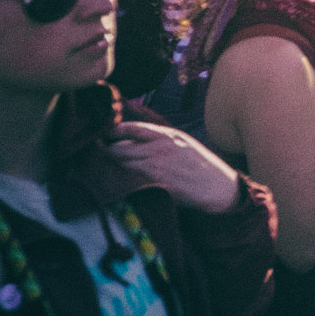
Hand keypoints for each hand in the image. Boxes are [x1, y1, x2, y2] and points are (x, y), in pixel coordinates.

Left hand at [106, 120, 243, 212]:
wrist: (217, 187)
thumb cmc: (201, 166)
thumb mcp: (184, 143)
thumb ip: (162, 139)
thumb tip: (134, 140)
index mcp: (168, 135)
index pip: (133, 128)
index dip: (115, 130)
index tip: (104, 133)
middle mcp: (159, 147)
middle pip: (120, 148)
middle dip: (107, 151)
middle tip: (97, 154)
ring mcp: (155, 165)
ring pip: (121, 164)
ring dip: (110, 166)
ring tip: (102, 169)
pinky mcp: (153, 183)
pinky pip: (128, 178)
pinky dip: (119, 179)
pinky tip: (115, 181)